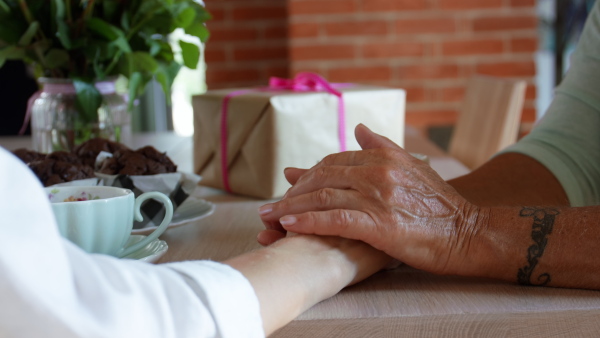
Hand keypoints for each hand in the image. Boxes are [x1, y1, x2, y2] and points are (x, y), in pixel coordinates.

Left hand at [257, 124, 481, 274]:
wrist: (469, 233)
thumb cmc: (440, 205)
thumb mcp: (413, 166)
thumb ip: (382, 145)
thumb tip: (357, 127)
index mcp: (383, 157)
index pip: (334, 161)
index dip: (307, 174)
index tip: (289, 187)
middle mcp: (377, 172)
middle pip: (322, 177)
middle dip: (292, 192)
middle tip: (269, 206)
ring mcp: (378, 197)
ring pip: (323, 197)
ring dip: (290, 208)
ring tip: (268, 217)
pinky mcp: (379, 224)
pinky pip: (334, 220)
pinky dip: (308, 222)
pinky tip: (288, 226)